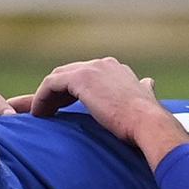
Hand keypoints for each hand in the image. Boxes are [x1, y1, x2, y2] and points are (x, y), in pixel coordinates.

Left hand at [30, 57, 185, 163]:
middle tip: (43, 110)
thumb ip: (143, 89)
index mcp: (115, 69)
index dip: (70, 92)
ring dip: (44, 97)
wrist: (150, 124)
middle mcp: (102, 64)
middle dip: (54, 93)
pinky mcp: (80, 78)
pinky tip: (39, 115)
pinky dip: (41, 99)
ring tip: (38, 115)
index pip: (85, 76)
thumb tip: (148, 82)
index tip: (62, 107)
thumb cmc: (149, 121)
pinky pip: (51, 85)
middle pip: (68, 75)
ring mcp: (91, 68)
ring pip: (57, 80)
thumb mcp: (146, 99)